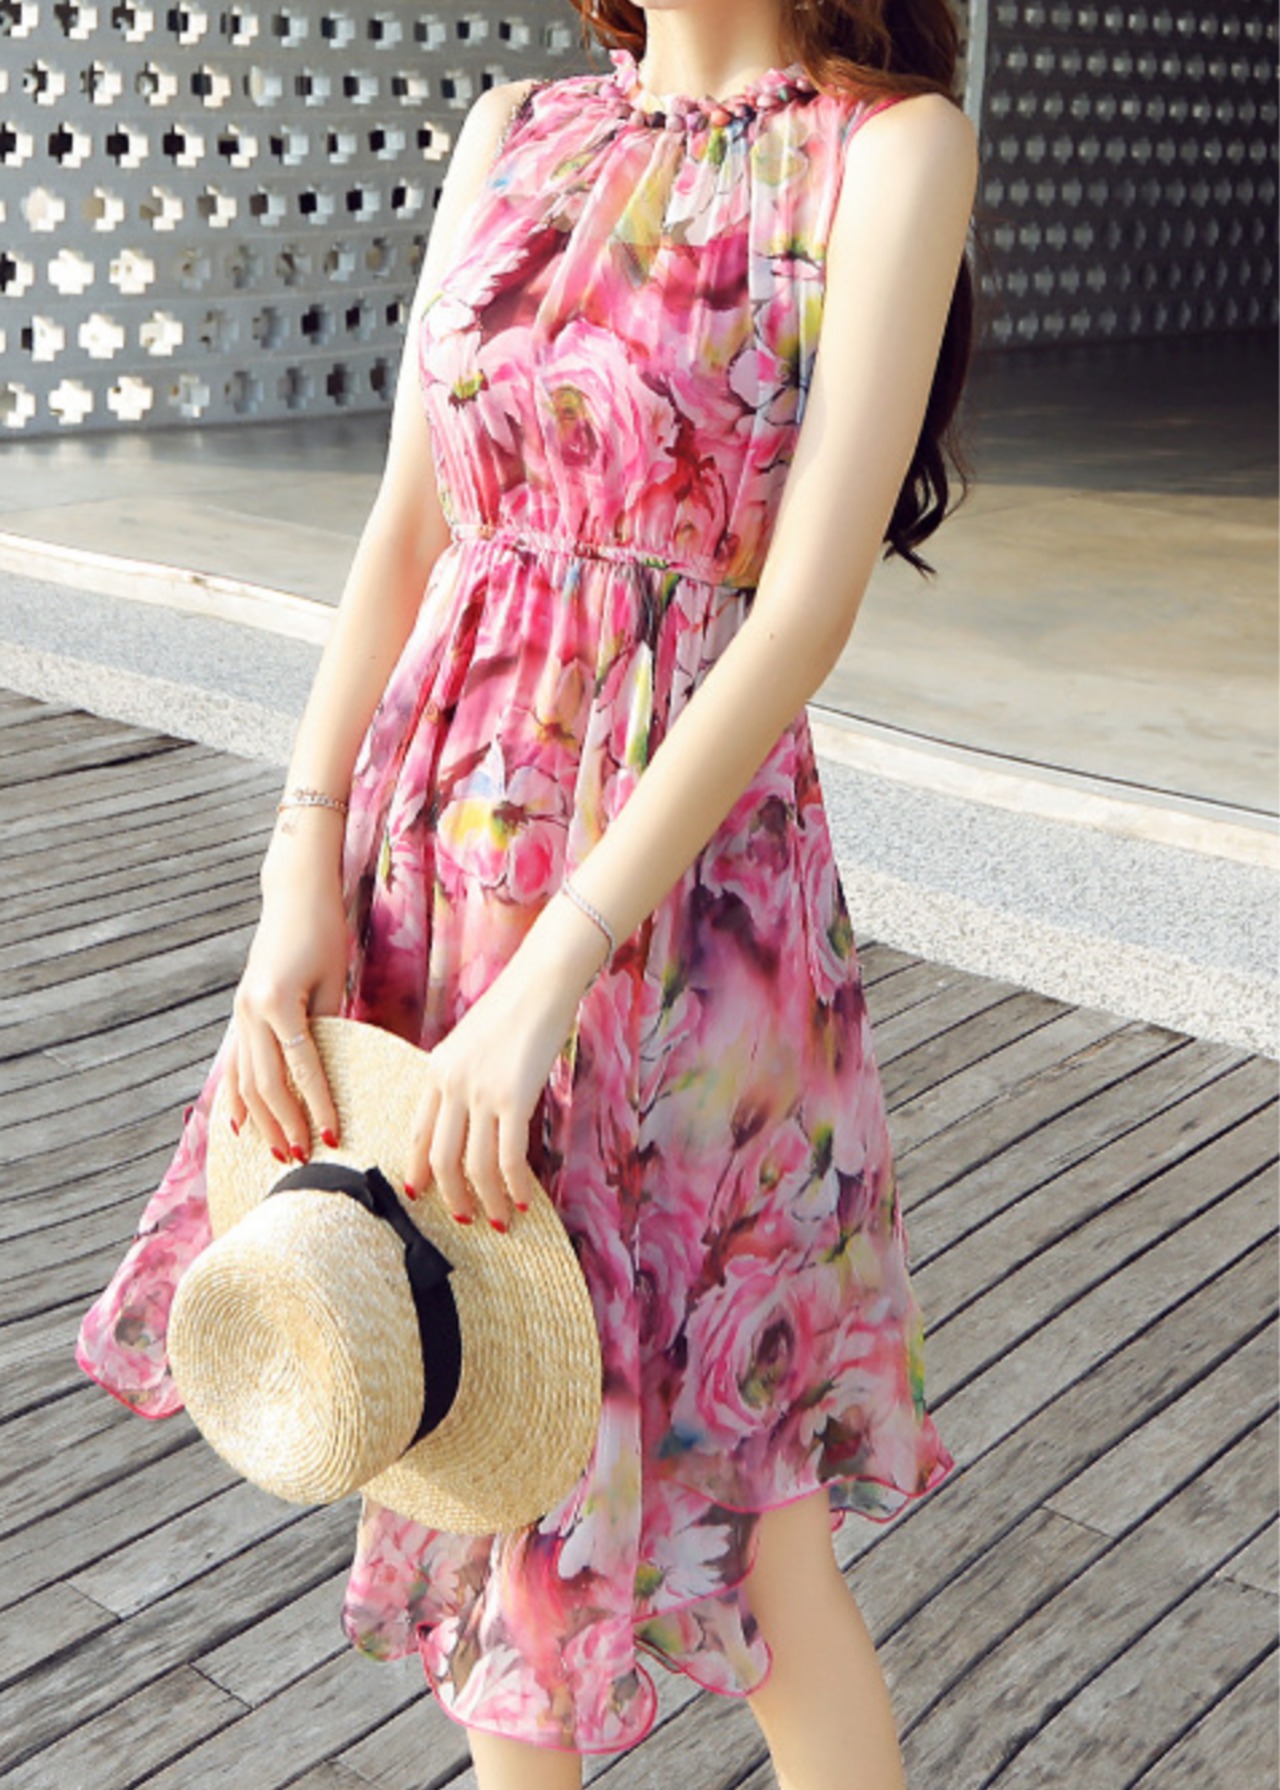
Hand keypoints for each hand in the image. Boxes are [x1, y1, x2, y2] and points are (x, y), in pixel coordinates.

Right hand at [226, 843, 347, 1163]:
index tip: (333, 1136)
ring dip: (262, 1119)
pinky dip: (237, 1096)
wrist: (293, 895)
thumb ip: (329, 1025)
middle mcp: (251, 1010)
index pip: (302, 1068)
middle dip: (285, 1123)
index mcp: (278, 1002)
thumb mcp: (334, 979)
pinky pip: (235, 1064)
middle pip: (266, 1083)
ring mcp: (239, 1012)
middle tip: (303, 1158)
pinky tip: (240, 1125)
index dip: (318, 1105)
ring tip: (278, 1150)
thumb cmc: (325, 931)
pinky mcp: (239, 1012)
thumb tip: (331, 1072)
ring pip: (246, 1079)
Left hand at [406, 892, 608, 1230]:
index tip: (418, 1193)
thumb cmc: (514, 1007)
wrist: (541, 981)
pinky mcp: (514, 1098)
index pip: (417, 1131)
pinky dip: (515, 1186)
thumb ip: (462, 1076)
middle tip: (463, 1218)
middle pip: (440, 1157)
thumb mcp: (471, 1041)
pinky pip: (509, 1157)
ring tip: (497, 1220)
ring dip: (486, 1200)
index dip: (416, 1168)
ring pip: (474, 1165)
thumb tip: (469, 1117)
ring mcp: (481, 1093)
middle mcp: (451, 1084)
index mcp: (436, 1069)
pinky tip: (523, 1200)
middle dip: (451, 1196)